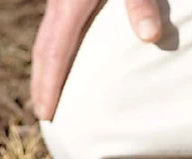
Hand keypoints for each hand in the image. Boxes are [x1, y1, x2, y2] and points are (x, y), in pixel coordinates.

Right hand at [31, 0, 164, 120]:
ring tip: (51, 94)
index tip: (45, 114)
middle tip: (43, 115)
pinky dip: (57, 51)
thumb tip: (150, 37)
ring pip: (47, 38)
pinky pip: (57, 29)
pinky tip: (69, 60)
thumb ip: (141, 5)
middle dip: (41, 83)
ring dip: (46, 68)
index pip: (55, 53)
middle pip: (43, 49)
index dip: (48, 86)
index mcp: (70, 5)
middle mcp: (60, 2)